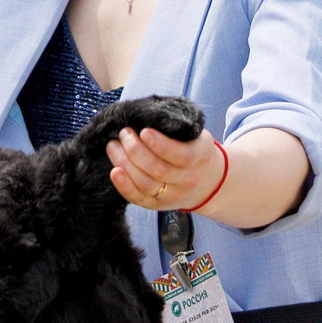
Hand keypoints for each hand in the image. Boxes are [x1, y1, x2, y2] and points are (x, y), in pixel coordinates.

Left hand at [108, 126, 224, 212]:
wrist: (208, 181)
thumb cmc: (194, 148)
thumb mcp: (195, 135)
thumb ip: (175, 128)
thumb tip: (142, 117)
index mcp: (201, 156)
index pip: (182, 155)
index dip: (161, 145)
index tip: (144, 131)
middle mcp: (189, 180)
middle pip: (159, 170)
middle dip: (136, 150)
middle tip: (124, 133)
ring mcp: (174, 195)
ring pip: (146, 184)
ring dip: (125, 164)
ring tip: (114, 146)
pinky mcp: (159, 205)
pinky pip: (139, 199)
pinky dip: (125, 187)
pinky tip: (114, 172)